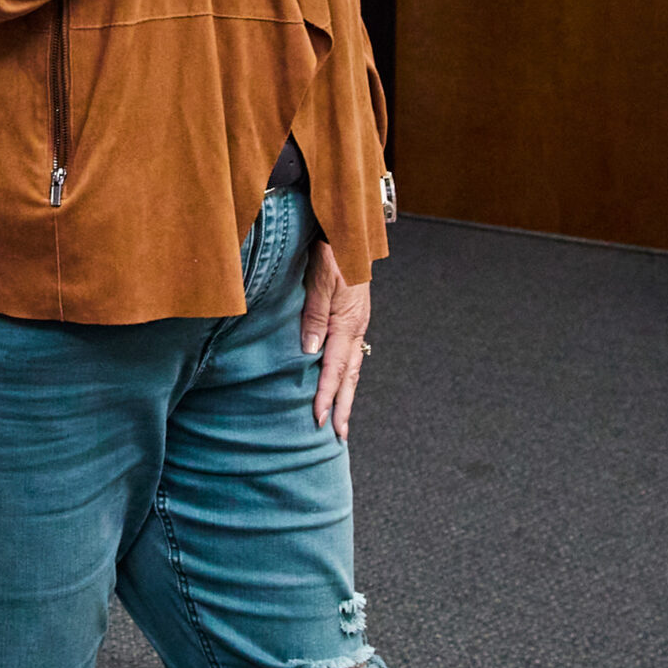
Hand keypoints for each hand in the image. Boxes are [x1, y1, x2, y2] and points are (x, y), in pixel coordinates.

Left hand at [299, 241, 371, 439]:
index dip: (325, 394)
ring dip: (345, 395)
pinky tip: (339, 383)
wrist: (347, 231)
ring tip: (340, 419)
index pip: (335, 368)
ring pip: (352, 368)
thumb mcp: (321, 280)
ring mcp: (357, 324)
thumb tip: (310, 351)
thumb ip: (314, 315)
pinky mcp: (353, 319)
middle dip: (342, 406)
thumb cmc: (333, 252)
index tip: (317, 419)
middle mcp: (355, 328)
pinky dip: (345, 375)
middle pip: (349, 376)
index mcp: (348, 322)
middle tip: (337, 435)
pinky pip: (350, 354)